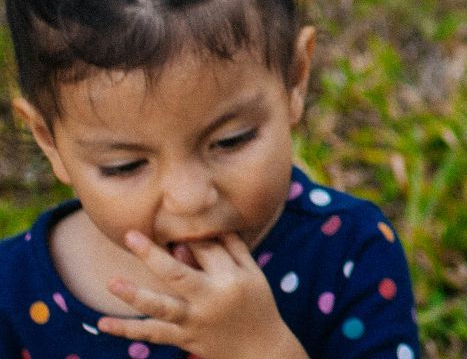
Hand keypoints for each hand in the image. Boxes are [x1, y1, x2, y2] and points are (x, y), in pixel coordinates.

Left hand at [98, 230, 308, 358]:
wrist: (261, 351)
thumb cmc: (258, 306)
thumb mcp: (254, 274)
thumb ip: (233, 249)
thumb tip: (209, 225)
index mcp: (231, 278)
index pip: (206, 249)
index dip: (187, 235)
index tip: (171, 223)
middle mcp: (211, 299)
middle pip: (178, 274)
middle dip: (154, 255)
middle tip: (130, 235)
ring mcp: (195, 321)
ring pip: (162, 308)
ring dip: (136, 295)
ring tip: (111, 282)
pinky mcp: (183, 339)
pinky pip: (153, 334)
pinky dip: (127, 330)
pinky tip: (103, 323)